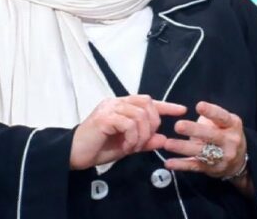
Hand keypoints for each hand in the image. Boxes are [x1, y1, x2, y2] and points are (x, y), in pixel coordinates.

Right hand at [70, 95, 186, 169]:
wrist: (74, 155)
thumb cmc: (98, 149)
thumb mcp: (127, 146)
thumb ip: (144, 141)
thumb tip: (164, 138)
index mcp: (122, 105)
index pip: (148, 100)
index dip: (166, 105)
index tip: (182, 110)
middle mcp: (116, 102)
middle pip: (147, 104)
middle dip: (153, 123)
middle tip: (146, 140)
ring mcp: (109, 108)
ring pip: (140, 115)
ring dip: (142, 135)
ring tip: (133, 147)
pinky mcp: (104, 118)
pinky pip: (129, 124)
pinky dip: (132, 137)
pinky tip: (126, 147)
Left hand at [163, 101, 247, 180]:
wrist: (238, 161)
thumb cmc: (225, 134)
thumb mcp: (224, 122)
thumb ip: (210, 117)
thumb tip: (190, 114)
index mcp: (232, 125)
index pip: (222, 117)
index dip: (211, 111)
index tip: (198, 106)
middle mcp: (230, 141)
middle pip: (211, 135)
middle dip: (194, 130)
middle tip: (178, 126)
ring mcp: (222, 157)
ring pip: (201, 152)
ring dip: (183, 148)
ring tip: (168, 143)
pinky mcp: (211, 169)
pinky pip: (194, 166)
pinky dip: (181, 165)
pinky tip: (169, 163)